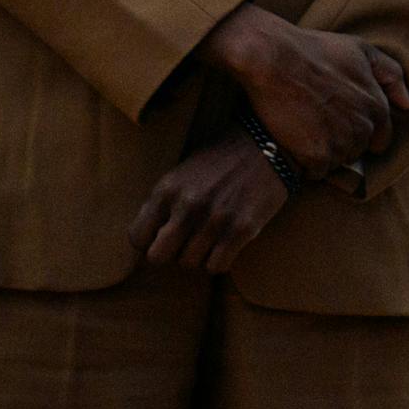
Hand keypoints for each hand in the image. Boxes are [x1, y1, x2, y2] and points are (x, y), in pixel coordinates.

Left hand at [130, 132, 290, 273]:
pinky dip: (221, 260)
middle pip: (159, 257)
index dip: (150, 241)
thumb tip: (148, 240)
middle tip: (186, 242)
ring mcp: (216, 219)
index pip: (137, 238)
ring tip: (213, 236)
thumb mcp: (183, 173)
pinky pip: (217, 266)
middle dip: (171, 252)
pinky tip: (228, 243)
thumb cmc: (223, 159)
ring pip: (190, 263)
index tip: (164, 236)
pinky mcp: (243, 228)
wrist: (271, 141)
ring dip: (200, 255)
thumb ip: (164, 204)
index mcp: (168, 189)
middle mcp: (188, 205)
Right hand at [197, 6, 408, 173]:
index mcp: (377, 106)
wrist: (274, 60)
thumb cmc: (317, 51)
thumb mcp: (362, 51)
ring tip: (306, 133)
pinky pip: (317, 172)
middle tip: (319, 125)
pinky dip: (307, 164)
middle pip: (358, 150)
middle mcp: (363, 128)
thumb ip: (390, 75)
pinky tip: (296, 146)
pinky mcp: (314, 155)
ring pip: (338, 162)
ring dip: (325, 154)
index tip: (344, 125)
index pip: (381, 137)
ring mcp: (339, 143)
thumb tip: (407, 104)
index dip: (364, 133)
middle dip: (343, 142)